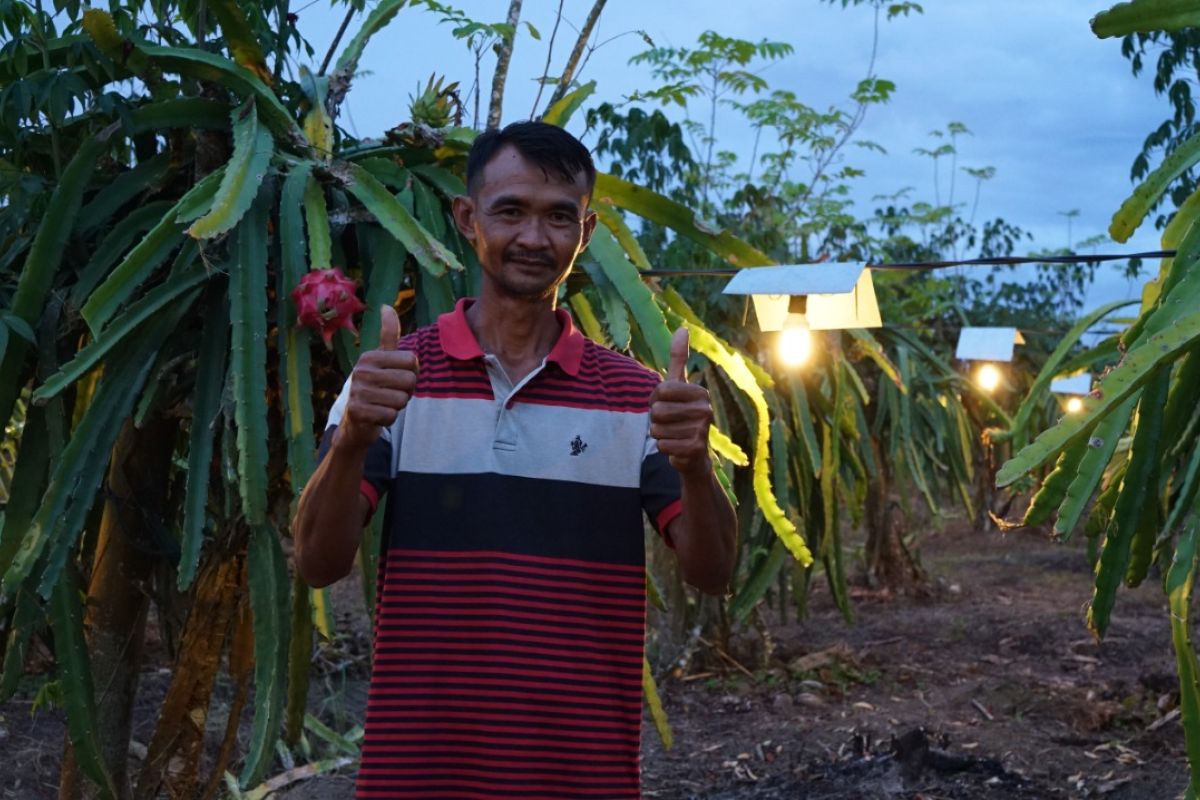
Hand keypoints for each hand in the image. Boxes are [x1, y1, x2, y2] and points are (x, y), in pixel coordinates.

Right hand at [337, 305, 418, 451]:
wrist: (356, 422)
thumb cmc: (375, 387)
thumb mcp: (381, 360)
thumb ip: (388, 335)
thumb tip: (386, 306)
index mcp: (369, 356)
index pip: (413, 361)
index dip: (411, 373)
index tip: (396, 378)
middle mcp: (361, 371)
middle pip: (410, 380)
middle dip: (406, 391)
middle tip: (390, 394)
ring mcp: (358, 391)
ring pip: (402, 399)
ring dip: (397, 406)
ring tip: (382, 404)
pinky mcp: (358, 412)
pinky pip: (392, 416)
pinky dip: (388, 419)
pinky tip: (377, 416)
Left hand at [649, 327, 712, 477]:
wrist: (694, 456)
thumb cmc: (682, 416)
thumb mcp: (679, 386)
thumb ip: (678, 358)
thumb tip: (682, 328)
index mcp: (700, 392)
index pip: (660, 390)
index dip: (655, 400)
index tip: (666, 405)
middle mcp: (705, 409)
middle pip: (657, 411)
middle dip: (656, 420)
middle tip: (670, 424)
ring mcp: (702, 430)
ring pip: (657, 429)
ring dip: (660, 435)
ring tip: (674, 435)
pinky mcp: (695, 449)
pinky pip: (662, 445)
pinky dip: (664, 449)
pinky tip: (676, 448)